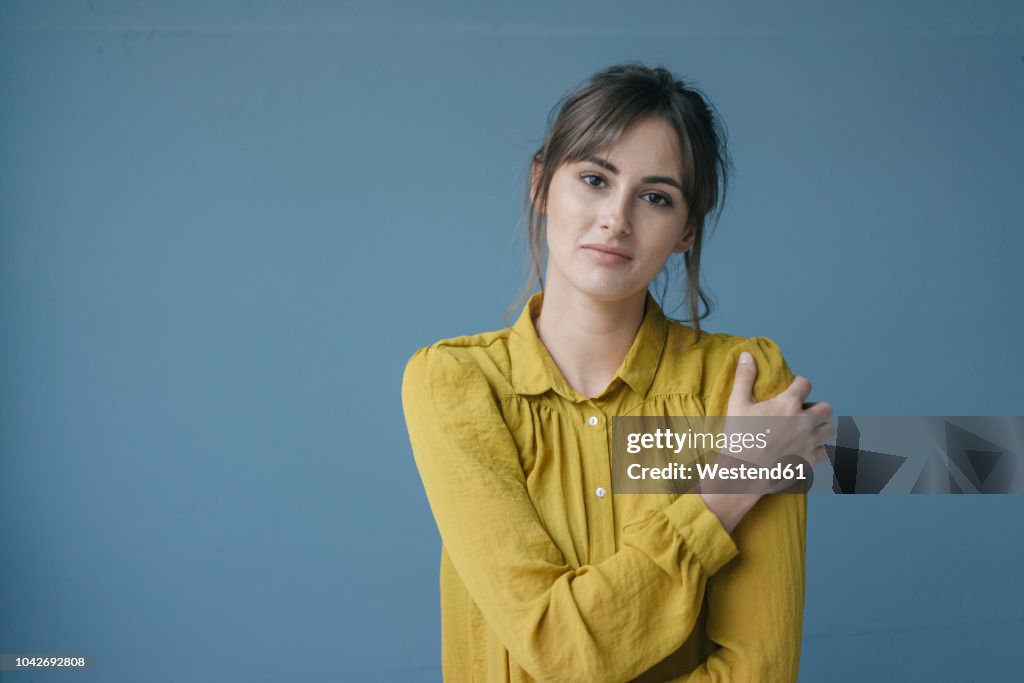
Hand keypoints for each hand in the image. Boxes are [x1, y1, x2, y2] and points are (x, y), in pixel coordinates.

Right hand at [723, 350, 833, 483]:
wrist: (743, 472)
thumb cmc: (738, 436)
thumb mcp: (737, 404)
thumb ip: (744, 377)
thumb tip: (747, 354)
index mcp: (788, 404)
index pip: (805, 384)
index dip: (800, 384)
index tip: (793, 388)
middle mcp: (804, 421)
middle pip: (825, 407)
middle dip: (816, 407)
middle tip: (802, 412)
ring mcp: (810, 442)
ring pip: (830, 430)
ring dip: (821, 427)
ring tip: (807, 430)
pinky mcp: (811, 461)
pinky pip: (828, 453)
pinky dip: (821, 450)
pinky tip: (810, 449)